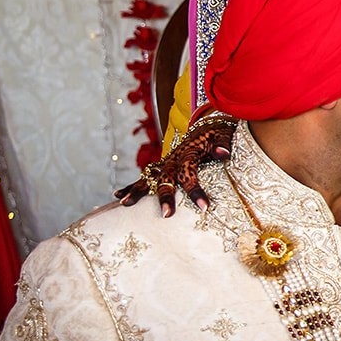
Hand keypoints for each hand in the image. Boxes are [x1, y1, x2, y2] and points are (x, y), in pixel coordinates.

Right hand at [114, 114, 235, 215]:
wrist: (205, 124)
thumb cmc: (216, 134)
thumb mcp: (223, 135)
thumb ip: (223, 144)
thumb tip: (223, 153)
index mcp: (189, 152)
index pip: (189, 172)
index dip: (195, 190)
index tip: (204, 207)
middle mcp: (173, 158)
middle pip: (166, 178)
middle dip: (165, 196)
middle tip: (167, 215)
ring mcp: (164, 163)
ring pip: (148, 177)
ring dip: (137, 191)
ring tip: (125, 204)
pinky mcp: (161, 167)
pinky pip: (144, 177)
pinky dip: (130, 185)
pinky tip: (118, 197)